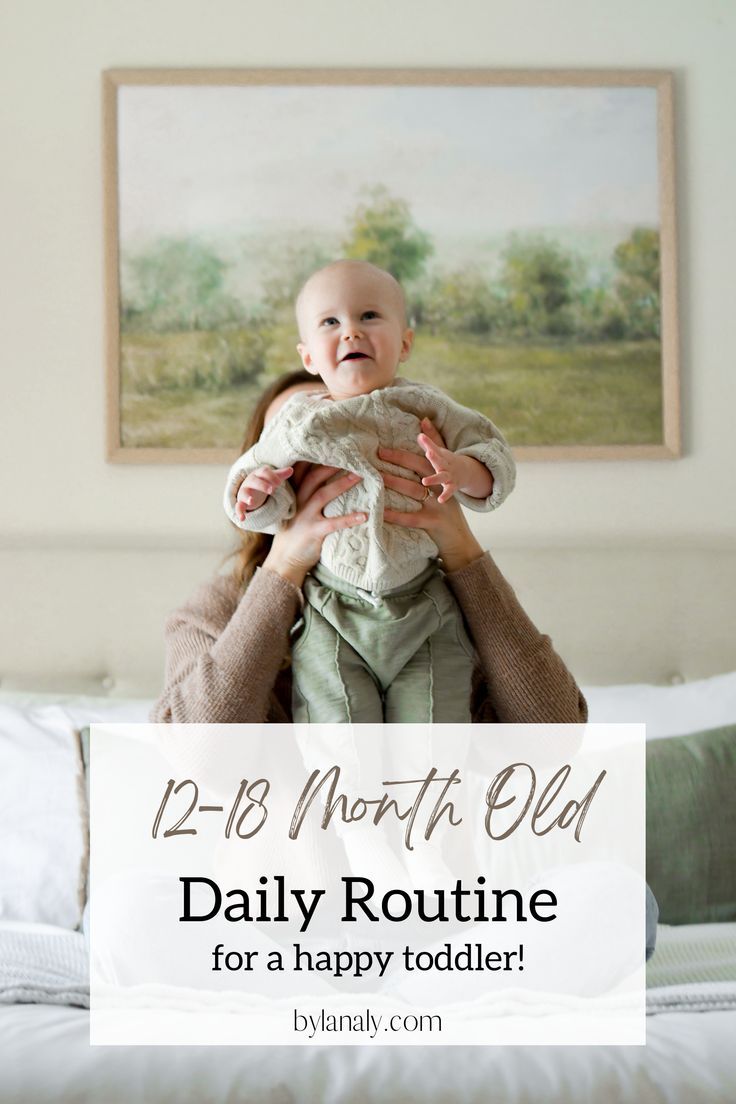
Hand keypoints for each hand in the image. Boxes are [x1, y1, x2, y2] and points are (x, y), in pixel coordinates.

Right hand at [235, 465, 293, 520]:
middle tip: (272, 490)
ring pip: (244, 493)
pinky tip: (243, 518)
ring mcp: (244, 492)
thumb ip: (280, 475)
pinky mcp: (241, 502)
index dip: (271, 476)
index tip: (279, 483)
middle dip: (262, 485)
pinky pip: (238, 507)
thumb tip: (291, 470)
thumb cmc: (263, 482)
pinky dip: (239, 512)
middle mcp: (250, 482)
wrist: (249, 488)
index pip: (264, 472)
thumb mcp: (271, 478)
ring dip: (247, 497)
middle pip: (254, 481)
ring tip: (251, 501)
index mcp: (258, 474)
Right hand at [263, 465, 365, 587]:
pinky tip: (364, 516)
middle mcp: (298, 502)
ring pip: (323, 495)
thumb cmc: (294, 534)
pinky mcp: (313, 532)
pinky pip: (333, 523)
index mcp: (295, 495)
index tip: (335, 445)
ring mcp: (304, 517)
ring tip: (361, 476)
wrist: (284, 562)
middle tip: (353, 456)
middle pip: (315, 477)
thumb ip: (307, 495)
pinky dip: (349, 519)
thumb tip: (327, 479)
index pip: (305, 471)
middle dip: (333, 465)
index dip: (318, 457)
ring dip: (342, 484)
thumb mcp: (296, 511)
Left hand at [379, 420, 483, 572]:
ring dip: (395, 482)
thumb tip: (423, 421)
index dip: (412, 448)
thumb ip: (436, 452)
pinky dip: (396, 515)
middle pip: (421, 468)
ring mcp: (438, 505)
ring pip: (415, 490)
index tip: (392, 442)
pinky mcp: (434, 522)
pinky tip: (382, 512)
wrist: (460, 539)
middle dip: (401, 459)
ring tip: (379, 477)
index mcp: (443, 476)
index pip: (426, 457)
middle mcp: (441, 487)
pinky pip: (412, 518)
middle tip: (380, 454)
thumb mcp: (444, 484)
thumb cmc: (447, 509)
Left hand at [417, 419, 492, 502]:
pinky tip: (441, 500)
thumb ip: (430, 436)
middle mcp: (444, 464)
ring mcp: (449, 475)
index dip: (426, 442)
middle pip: (438, 459)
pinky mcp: (452, 486)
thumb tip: (423, 419)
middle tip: (428, 453)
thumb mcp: (439, 448)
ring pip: (441, 476)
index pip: (433, 447)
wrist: (466, 472)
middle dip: (433, 456)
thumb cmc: (446, 460)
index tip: (420, 436)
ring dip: (434, 478)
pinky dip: (446, 495)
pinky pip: (449, 491)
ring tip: (425, 481)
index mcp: (440, 454)